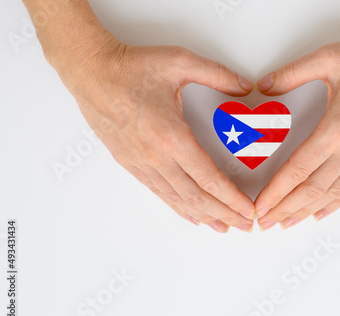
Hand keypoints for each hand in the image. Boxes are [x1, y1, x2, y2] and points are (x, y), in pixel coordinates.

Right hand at [51, 31, 255, 232]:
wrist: (90, 72)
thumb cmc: (131, 68)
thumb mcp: (180, 62)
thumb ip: (218, 75)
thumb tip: (245, 87)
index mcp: (171, 136)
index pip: (209, 178)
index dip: (231, 198)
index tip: (247, 210)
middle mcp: (156, 156)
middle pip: (196, 196)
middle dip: (224, 214)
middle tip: (244, 226)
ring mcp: (141, 163)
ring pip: (177, 199)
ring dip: (203, 216)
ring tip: (222, 228)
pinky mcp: (129, 164)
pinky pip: (159, 192)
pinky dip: (178, 207)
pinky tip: (191, 216)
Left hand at [254, 32, 339, 229]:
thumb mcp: (328, 59)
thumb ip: (291, 74)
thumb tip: (264, 85)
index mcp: (337, 128)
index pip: (298, 169)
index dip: (276, 191)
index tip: (261, 206)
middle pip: (312, 189)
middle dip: (285, 209)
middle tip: (266, 223)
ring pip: (332, 193)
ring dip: (306, 211)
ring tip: (287, 224)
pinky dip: (335, 203)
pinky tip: (321, 213)